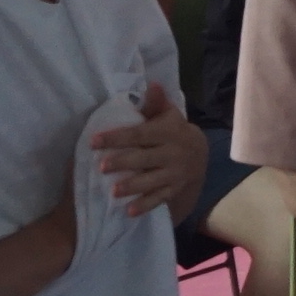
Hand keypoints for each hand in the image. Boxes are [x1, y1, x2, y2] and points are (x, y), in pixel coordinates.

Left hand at [90, 80, 204, 218]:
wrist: (201, 153)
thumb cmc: (174, 130)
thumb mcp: (168, 114)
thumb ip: (155, 103)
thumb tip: (152, 84)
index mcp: (168, 132)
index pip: (139, 134)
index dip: (116, 138)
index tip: (94, 141)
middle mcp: (173, 153)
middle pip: (145, 158)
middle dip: (123, 163)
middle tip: (102, 167)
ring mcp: (175, 173)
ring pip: (152, 180)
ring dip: (133, 186)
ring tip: (113, 191)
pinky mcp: (175, 188)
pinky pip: (160, 198)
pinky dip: (145, 205)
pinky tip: (129, 212)